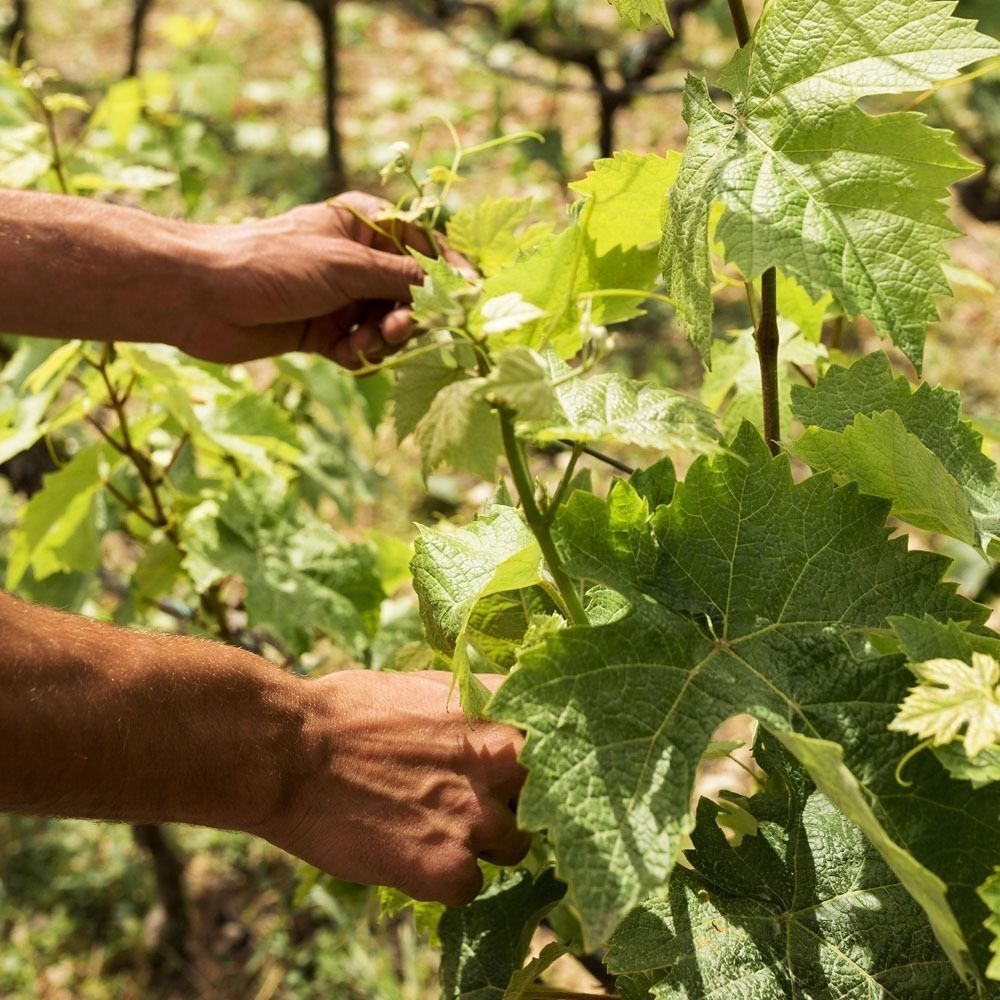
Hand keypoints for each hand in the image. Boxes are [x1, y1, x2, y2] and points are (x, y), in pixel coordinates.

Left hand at [182, 192, 464, 367]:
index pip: (424, 245)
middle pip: (411, 293)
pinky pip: (360, 347)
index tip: (469, 297)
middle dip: (410, 314)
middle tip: (399, 328)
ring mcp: (341, 298)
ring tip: (364, 341)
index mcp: (364, 226)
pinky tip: (340, 353)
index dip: (448, 271)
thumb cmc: (273, 263)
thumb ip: (404, 279)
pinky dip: (357, 353)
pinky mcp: (324, 332)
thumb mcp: (346, 266)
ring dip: (382, 338)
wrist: (202, 296)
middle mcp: (357, 261)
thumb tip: (455, 288)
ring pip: (388, 325)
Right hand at [259, 670, 528, 906]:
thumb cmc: (346, 710)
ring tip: (432, 827)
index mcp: (497, 710)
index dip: (540, 755)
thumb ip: (472, 708)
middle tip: (476, 802)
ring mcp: (479, 817)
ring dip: (483, 843)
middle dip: (517, 800)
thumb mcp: (424, 686)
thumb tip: (492, 718)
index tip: (523, 766)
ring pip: (515, 845)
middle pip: (546, 794)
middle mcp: (501, 761)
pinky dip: (444, 878)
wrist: (290, 751)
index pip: (555, 735)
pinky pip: (471, 887)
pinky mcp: (449, 869)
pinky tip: (408, 855)